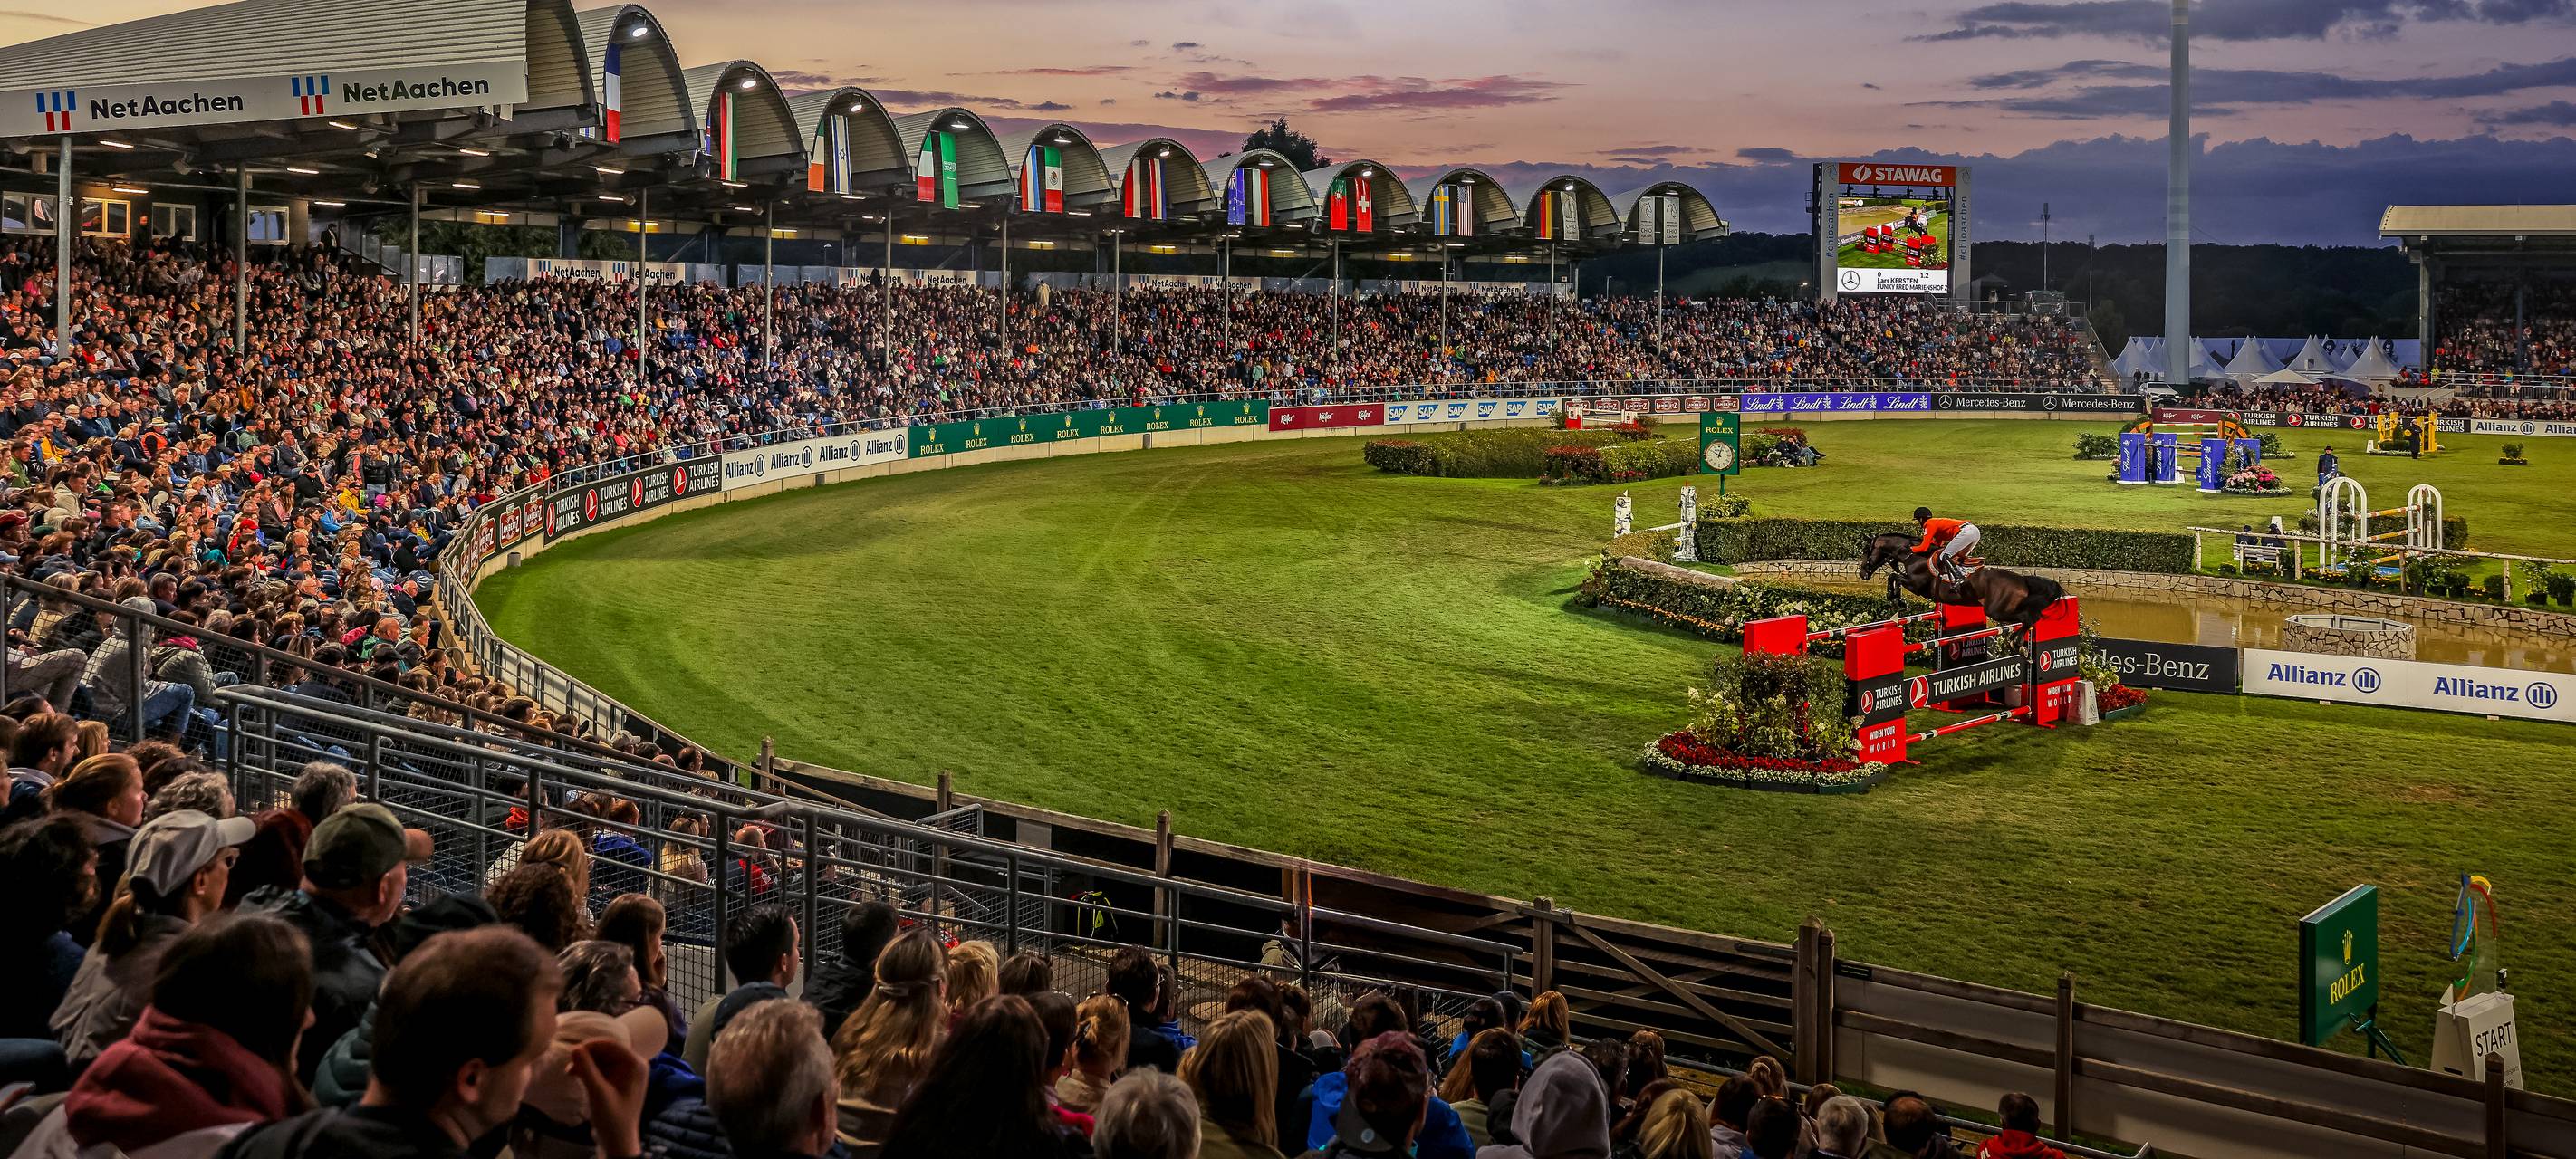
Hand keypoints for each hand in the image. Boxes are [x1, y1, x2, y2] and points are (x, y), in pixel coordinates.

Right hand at [568, 1039, 647, 1158]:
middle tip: (569, 1063)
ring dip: (585, 1063)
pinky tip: (574, 1074)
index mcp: (636, 1065)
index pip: (612, 1045)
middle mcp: (633, 1065)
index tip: (572, 1050)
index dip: (592, 1045)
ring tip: (569, 1072)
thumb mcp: (598, 1093)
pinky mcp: (615, 1081)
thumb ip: (588, 1070)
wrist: (616, 1141)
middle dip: (587, 1055)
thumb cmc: (612, 1119)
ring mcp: (624, 1073)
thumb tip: (575, 1048)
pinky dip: (587, 1070)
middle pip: (606, 1051)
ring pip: (601, 1059)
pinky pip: (600, 1068)